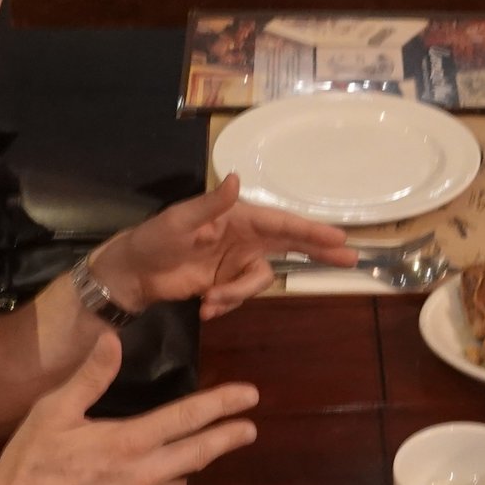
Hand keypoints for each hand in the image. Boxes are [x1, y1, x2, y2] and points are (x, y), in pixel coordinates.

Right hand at [0, 333, 259, 484]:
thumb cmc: (28, 466)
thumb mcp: (52, 413)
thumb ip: (89, 378)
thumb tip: (113, 339)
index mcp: (128, 443)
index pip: (187, 419)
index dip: (221, 405)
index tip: (250, 397)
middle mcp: (142, 477)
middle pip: (196, 453)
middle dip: (226, 438)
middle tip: (250, 429)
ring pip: (161, 480)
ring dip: (161, 467)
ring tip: (135, 459)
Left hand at [91, 177, 354, 318]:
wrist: (133, 274)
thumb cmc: (154, 239)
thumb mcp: (179, 220)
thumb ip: (211, 204)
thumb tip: (236, 179)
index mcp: (238, 217)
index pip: (282, 224)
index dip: (312, 231)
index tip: (340, 238)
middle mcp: (244, 238)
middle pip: (291, 245)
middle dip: (318, 252)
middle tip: (351, 259)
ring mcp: (236, 262)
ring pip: (259, 281)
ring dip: (238, 294)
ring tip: (210, 300)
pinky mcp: (226, 284)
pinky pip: (240, 297)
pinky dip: (224, 304)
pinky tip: (204, 305)